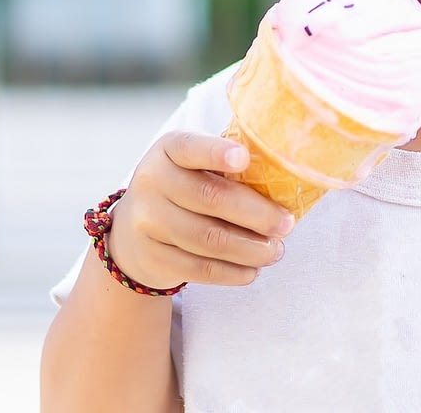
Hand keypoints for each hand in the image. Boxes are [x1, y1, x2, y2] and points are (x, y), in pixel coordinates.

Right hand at [104, 131, 295, 289]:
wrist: (134, 231)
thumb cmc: (184, 188)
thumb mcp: (194, 165)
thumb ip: (228, 165)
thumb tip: (285, 178)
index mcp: (168, 149)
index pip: (191, 147)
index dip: (217, 153)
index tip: (245, 159)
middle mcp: (151, 181)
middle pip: (210, 198)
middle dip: (256, 213)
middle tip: (287, 224)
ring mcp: (147, 221)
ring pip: (208, 239)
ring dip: (250, 248)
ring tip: (275, 250)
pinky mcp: (153, 257)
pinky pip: (199, 269)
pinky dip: (232, 272)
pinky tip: (253, 270)